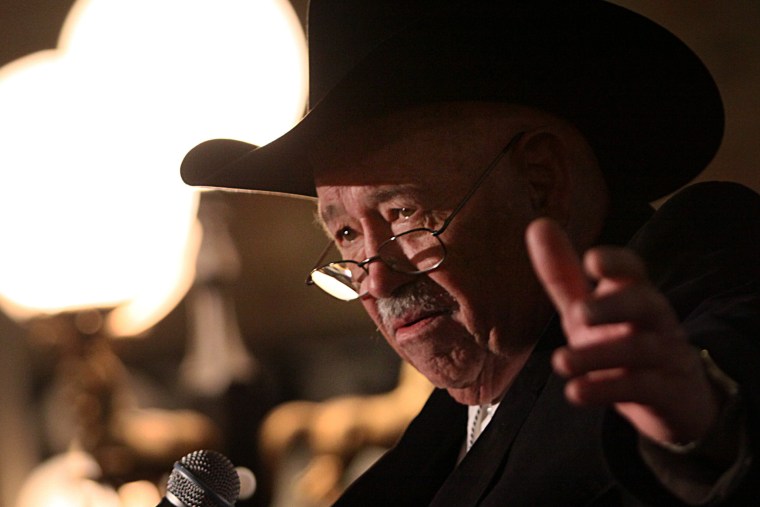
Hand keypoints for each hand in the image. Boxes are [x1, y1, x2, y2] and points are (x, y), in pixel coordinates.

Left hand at [525, 218, 720, 445]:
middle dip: (612, 305)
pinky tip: (576, 392)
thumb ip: (563, 274)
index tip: (592, 260)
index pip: (632, 270)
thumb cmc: (620, 339)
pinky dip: (608, 390)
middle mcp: (653, 320)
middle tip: (577, 313)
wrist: (672, 397)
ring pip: (640, 349)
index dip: (616, 262)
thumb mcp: (587, 309)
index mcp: (633, 293)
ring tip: (560, 362)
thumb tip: (538, 224)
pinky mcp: (668, 392)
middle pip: (644, 303)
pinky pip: (643, 388)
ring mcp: (665, 355)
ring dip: (597, 356)